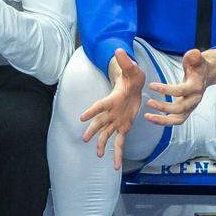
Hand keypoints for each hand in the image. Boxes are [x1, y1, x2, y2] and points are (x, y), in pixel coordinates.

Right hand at [80, 48, 145, 166]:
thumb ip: (126, 62)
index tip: (82, 117)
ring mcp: (116, 121)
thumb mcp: (132, 68)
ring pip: (106, 134)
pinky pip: (120, 142)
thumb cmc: (131, 76)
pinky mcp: (123, 127)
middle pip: (99, 122)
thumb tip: (119, 50)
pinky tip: (115, 165)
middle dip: (93, 130)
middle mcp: (111, 112)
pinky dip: (117, 154)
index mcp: (113, 99)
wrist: (132, 85)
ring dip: (102, 144)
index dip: (92, 111)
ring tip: (98, 155)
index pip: (100, 105)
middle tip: (85, 138)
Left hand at [144, 48, 215, 125]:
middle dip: (163, 107)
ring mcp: (191, 107)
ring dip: (162, 120)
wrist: (206, 74)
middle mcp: (195, 100)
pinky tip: (151, 118)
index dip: (166, 90)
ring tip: (147, 116)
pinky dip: (164, 121)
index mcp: (196, 87)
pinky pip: (175, 120)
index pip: (181, 91)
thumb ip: (194, 57)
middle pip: (180, 109)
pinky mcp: (186, 111)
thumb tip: (194, 53)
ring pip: (178, 119)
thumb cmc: (198, 66)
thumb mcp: (196, 59)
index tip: (151, 85)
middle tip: (148, 102)